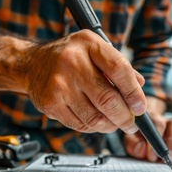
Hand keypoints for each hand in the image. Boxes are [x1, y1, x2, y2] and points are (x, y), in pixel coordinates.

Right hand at [24, 30, 145, 133]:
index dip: (134, 92)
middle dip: (125, 117)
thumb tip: (140, 86)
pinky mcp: (50, 104)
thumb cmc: (69, 57)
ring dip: (110, 125)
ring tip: (114, 123)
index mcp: (88, 44)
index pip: (119, 69)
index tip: (140, 107)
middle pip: (107, 99)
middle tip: (131, 124)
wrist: (32, 64)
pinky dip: (93, 127)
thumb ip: (118, 65)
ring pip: (95, 118)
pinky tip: (95, 121)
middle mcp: (72, 63)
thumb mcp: (95, 49)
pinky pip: (80, 125)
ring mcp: (59, 85)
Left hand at [123, 97, 171, 162]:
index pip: (158, 123)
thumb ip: (133, 143)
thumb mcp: (131, 139)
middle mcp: (169, 120)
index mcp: (153, 118)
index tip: (153, 156)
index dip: (157, 139)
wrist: (147, 133)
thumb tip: (141, 149)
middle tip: (169, 159)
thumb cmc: (139, 137)